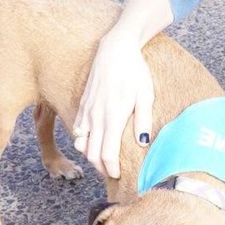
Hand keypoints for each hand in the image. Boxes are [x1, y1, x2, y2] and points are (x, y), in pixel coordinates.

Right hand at [73, 30, 154, 179]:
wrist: (115, 49)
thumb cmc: (134, 71)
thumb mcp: (145, 94)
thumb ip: (143, 120)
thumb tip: (143, 143)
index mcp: (113, 116)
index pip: (107, 153)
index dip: (111, 169)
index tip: (118, 175)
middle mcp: (97, 116)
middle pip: (92, 153)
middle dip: (101, 167)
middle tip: (112, 172)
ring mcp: (87, 110)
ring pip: (81, 144)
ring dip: (91, 156)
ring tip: (103, 160)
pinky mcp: (83, 104)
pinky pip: (78, 130)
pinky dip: (83, 141)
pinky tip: (94, 143)